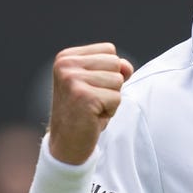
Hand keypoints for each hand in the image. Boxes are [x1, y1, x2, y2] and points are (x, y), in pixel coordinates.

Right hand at [48, 43, 133, 164]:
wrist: (66, 143)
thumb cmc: (84, 112)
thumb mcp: (99, 83)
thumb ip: (114, 69)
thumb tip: (127, 67)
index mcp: (66, 57)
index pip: (109, 50)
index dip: (109, 71)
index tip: (90, 88)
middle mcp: (66, 64)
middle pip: (115, 63)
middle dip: (112, 85)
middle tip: (92, 100)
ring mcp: (72, 79)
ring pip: (118, 81)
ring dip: (111, 99)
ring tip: (93, 108)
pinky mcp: (83, 96)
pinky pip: (117, 98)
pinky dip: (110, 111)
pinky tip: (93, 117)